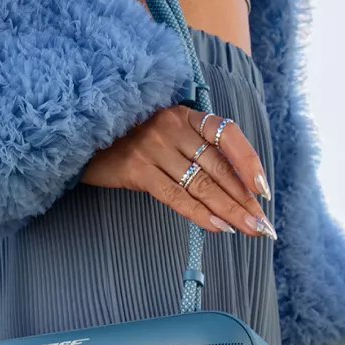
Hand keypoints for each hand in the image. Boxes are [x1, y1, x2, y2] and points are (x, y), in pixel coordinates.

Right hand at [80, 105, 275, 237]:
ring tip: (251, 230)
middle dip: (245, 199)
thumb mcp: (163, 132)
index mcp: (185, 114)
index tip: (264, 190)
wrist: (79, 138)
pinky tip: (220, 228)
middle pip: (219, 167)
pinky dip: (201, 214)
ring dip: (231, 211)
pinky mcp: (137, 169)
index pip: (228, 135)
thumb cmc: (127, 139)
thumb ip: (193, 147)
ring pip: (202, 185)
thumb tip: (233, 183)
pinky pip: (176, 197)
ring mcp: (154, 147)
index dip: (249, 162)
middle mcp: (172, 126)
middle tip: (264, 224)